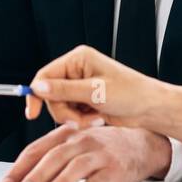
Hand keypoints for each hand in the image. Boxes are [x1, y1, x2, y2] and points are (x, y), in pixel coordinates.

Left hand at [0, 123, 172, 181]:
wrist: (142, 144)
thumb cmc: (105, 146)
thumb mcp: (78, 142)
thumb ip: (54, 156)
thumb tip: (26, 178)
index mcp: (68, 134)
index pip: (38, 148)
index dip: (20, 167)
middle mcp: (82, 141)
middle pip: (54, 156)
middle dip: (36, 175)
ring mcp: (99, 154)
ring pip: (75, 167)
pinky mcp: (114, 169)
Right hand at [24, 44, 165, 127]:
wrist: (150, 109)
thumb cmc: (131, 94)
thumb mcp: (95, 92)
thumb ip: (64, 90)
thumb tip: (38, 86)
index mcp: (78, 60)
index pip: (45, 75)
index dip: (36, 93)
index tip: (32, 112)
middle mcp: (77, 72)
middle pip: (51, 95)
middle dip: (64, 112)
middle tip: (80, 121)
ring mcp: (80, 87)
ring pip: (60, 107)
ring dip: (74, 119)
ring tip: (93, 119)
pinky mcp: (85, 101)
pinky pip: (71, 115)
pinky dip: (81, 121)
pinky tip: (96, 119)